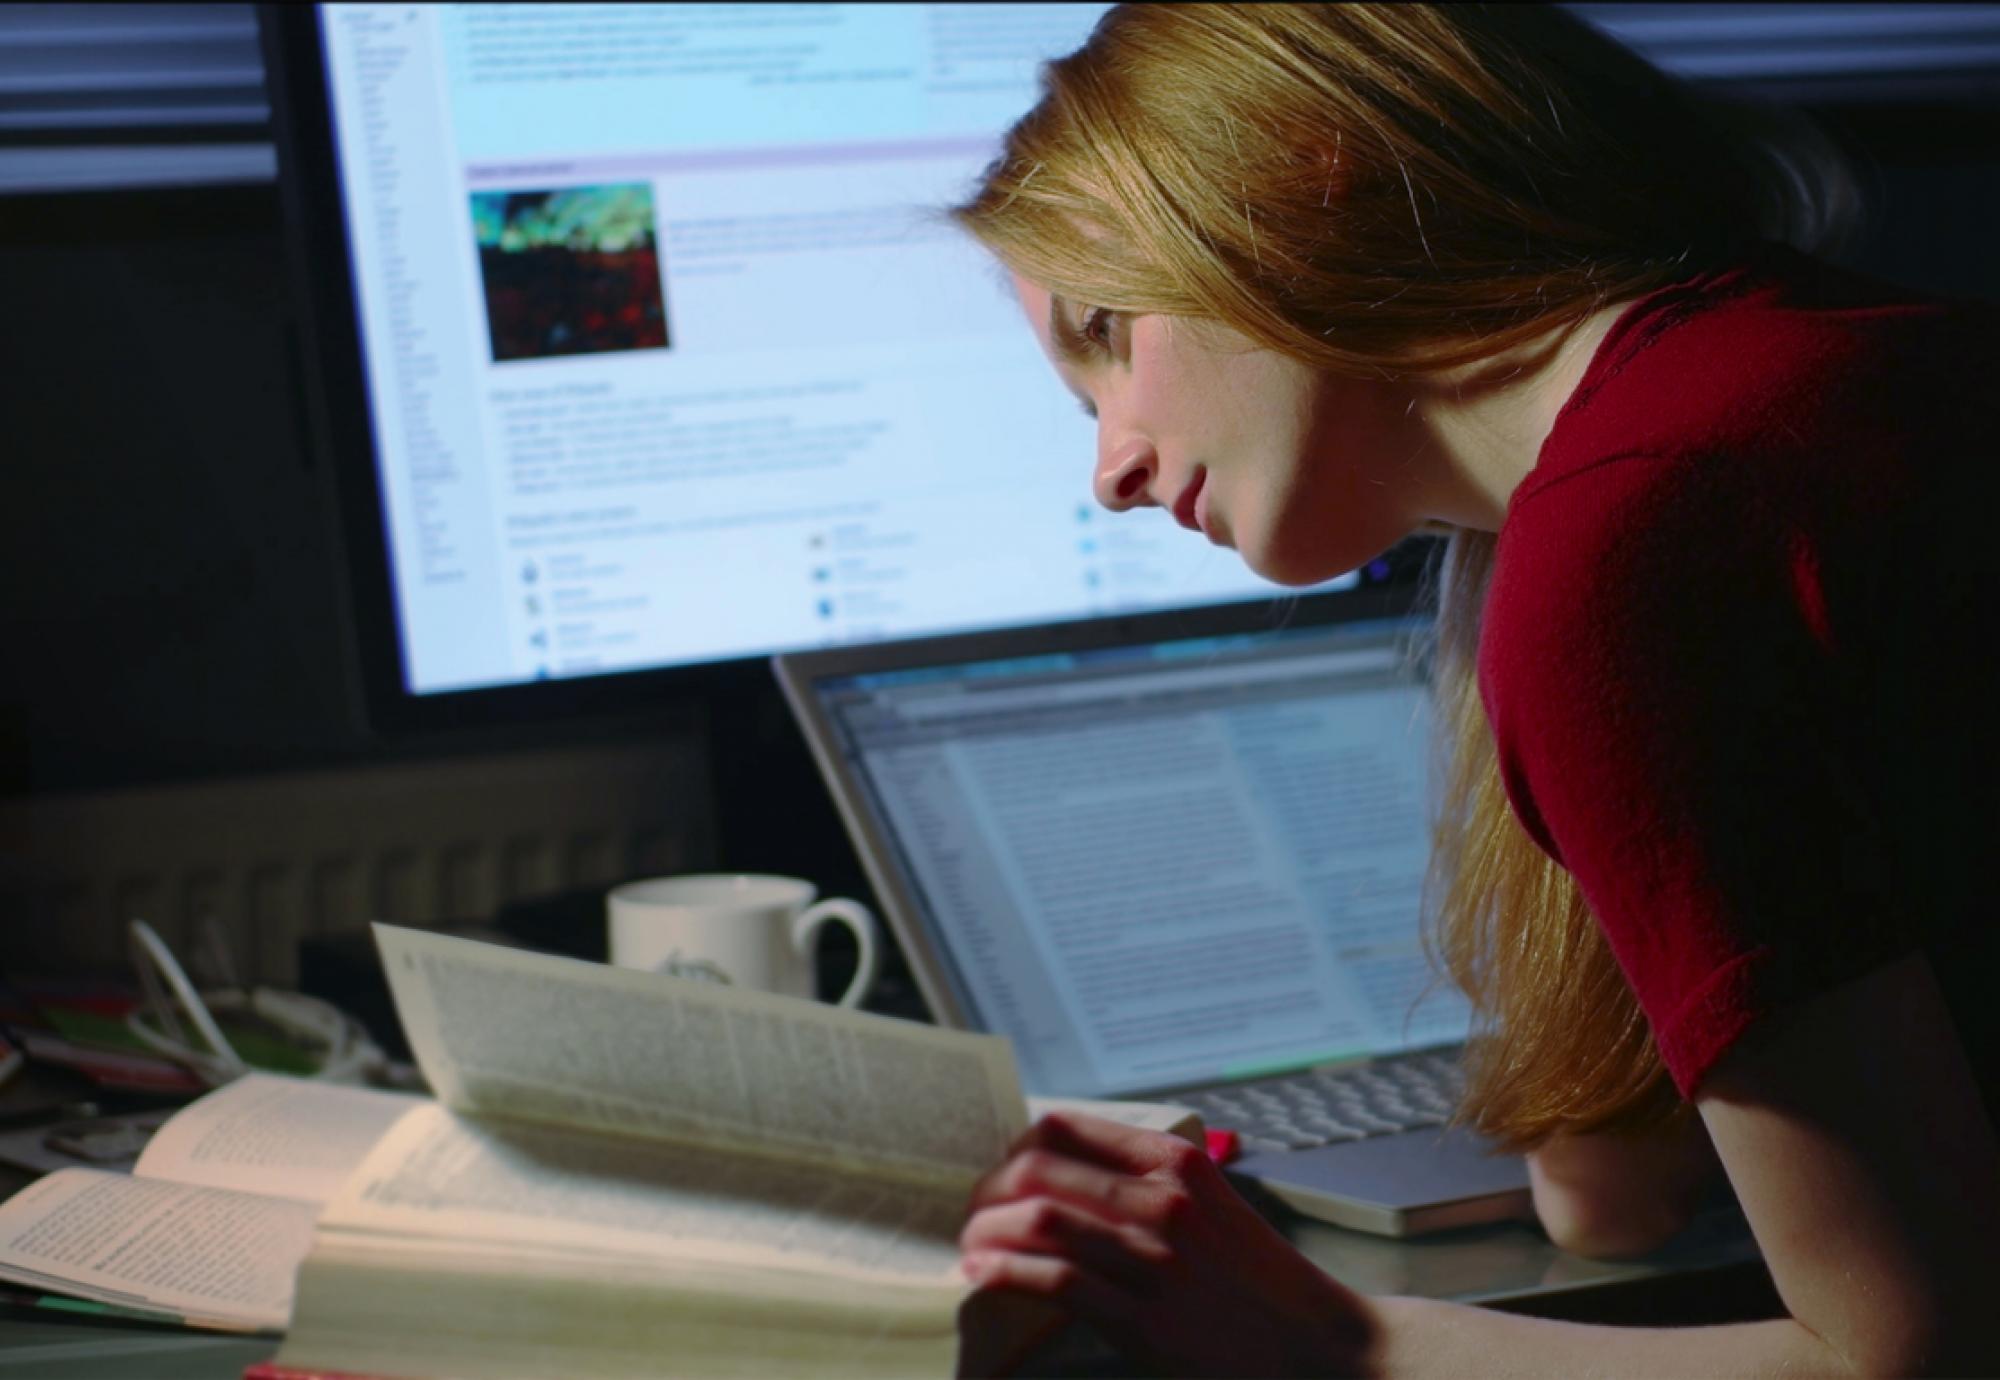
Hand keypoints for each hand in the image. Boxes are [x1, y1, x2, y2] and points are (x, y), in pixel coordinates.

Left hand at [959, 1111, 1377, 1376]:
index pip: (1064, 1129)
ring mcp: (1155, 1259)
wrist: (1323, 1348)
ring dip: (986, 1231)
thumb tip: (1070, 1184)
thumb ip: (1148, 1188)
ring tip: (969, 1247)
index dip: (1013, 1150)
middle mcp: (1163, 1200)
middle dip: (987, 1191)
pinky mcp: (1147, 1320)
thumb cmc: (1261, 1285)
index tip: (997, 1176)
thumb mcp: (1212, 1209)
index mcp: (1176, 1162)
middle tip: (971, 1216)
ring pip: (1039, 1219)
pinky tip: (983, 1276)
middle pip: (1037, 1169)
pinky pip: (1056, 1280)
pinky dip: (1006, 1273)